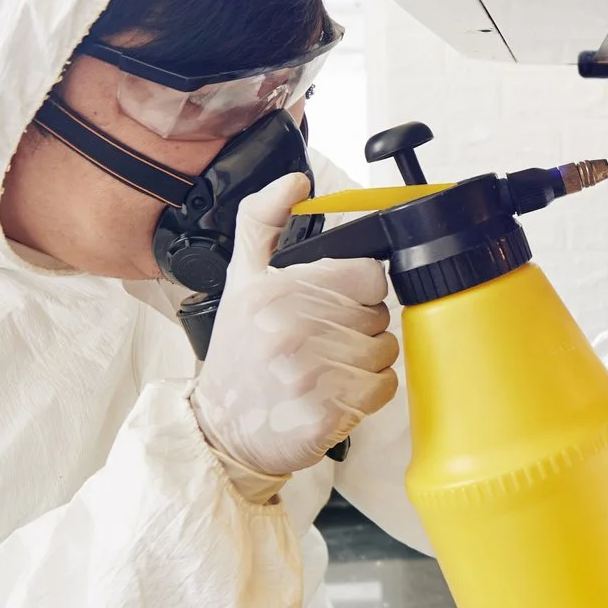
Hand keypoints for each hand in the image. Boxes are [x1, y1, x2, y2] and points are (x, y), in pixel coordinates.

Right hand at [190, 174, 399, 481]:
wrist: (222, 427)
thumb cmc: (240, 354)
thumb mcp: (241, 280)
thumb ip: (262, 221)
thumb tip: (295, 179)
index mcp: (276, 290)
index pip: (368, 275)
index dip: (356, 290)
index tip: (331, 305)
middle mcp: (292, 329)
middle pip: (380, 314)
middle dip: (358, 327)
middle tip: (321, 342)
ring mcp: (310, 373)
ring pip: (386, 351)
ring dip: (365, 361)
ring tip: (326, 369)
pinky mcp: (327, 413)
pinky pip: (383, 387)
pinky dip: (367, 393)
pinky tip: (334, 393)